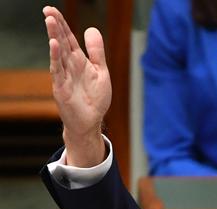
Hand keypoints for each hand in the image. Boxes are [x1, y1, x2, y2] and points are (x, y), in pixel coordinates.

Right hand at [43, 6, 111, 166]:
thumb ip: (96, 52)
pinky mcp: (62, 88)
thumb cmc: (95, 98)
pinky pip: (58, 71)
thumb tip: (91, 28)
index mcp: (78, 61)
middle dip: (55, 26)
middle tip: (48, 10)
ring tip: (50, 21)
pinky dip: (56, 58)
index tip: (52, 10)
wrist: (91, 121)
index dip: (62, 24)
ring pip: (58, 54)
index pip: (68, 38)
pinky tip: (54, 45)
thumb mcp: (100, 71)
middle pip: (61, 42)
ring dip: (54, 37)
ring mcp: (64, 77)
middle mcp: (69, 66)